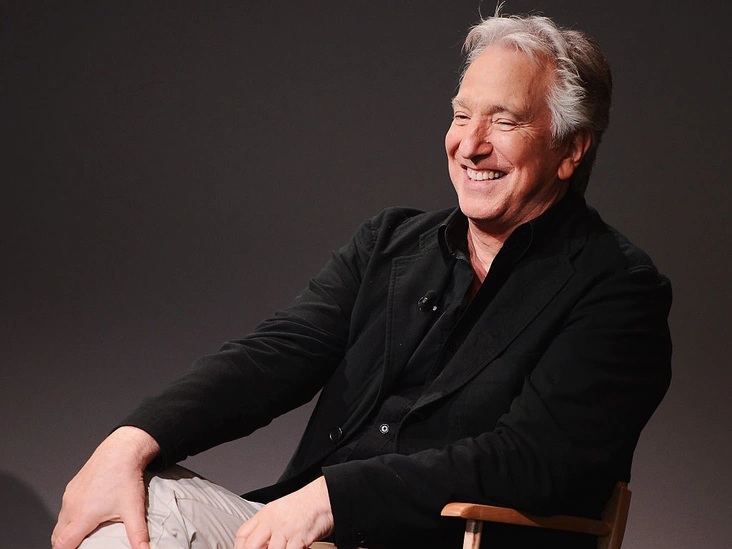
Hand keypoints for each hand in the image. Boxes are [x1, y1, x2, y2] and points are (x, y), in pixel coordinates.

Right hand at [52, 426, 159, 548]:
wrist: (122, 450)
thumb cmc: (125, 477)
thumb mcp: (133, 509)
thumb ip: (137, 534)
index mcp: (82, 516)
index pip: (62, 545)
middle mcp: (71, 506)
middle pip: (57, 535)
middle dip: (64, 545)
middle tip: (78, 547)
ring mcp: (70, 495)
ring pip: (61, 520)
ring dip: (67, 530)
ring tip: (82, 535)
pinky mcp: (73, 486)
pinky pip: (66, 506)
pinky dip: (70, 515)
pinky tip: (86, 514)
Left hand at [236, 476, 333, 548]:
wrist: (324, 497)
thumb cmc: (305, 505)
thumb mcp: (279, 511)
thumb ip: (267, 527)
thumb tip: (259, 545)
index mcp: (265, 514)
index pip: (242, 534)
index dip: (240, 548)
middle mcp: (272, 522)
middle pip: (251, 546)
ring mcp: (285, 530)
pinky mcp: (299, 538)